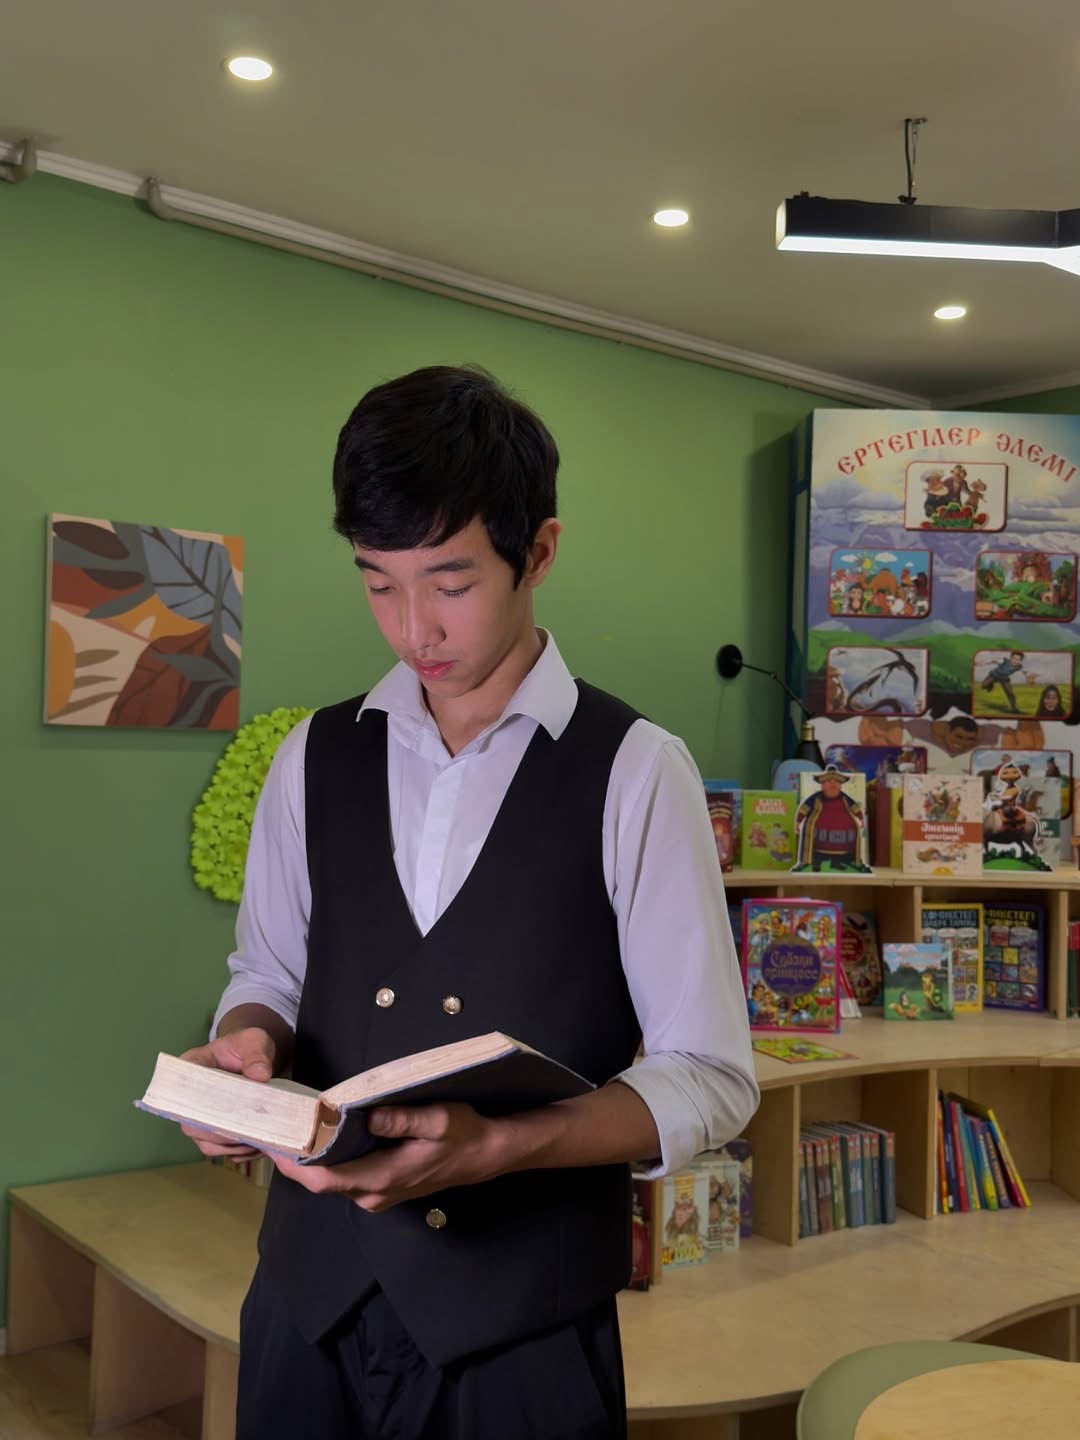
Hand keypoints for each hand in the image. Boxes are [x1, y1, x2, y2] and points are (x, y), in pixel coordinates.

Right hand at [179, 1027, 276, 1160]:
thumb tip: (259, 1075)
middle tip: (247, 1130)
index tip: (224, 1112)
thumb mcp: (254, 1041)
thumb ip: (257, 1054)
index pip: (181, 1089)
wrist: (255, 1059)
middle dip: (219, 1132)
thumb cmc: (247, 1047)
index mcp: (191, 1068)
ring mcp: (201, 1117)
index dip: (197, 1105)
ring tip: (258, 1139)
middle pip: (191, 1125)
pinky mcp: (215, 1131)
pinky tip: (259, 1145)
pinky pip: (221, 1150)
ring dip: (231, 1146)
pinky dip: (239, 1153)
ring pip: (206, 1143)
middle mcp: (189, 1097)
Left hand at [271, 1102, 502, 1211]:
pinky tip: (318, 1136)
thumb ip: (402, 1119)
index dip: (296, 1164)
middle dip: (294, 1157)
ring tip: (288, 1126)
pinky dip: (326, 1159)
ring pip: (331, 1180)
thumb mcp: (439, 1119)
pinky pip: (343, 1177)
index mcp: (383, 1178)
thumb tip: (367, 1115)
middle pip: (322, 1181)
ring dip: (309, 1158)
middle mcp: (373, 1194)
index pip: (326, 1178)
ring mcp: (375, 1195)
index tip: (273, 1141)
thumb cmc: (462, 1134)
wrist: (483, 1155)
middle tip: (272, 1126)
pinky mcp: (378, 1187)